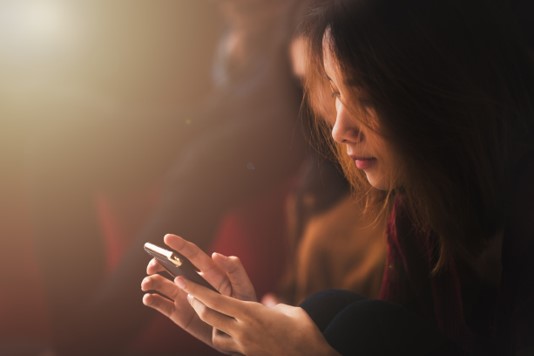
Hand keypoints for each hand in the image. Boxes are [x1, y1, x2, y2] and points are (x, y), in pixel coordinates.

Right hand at [141, 234, 255, 349]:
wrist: (237, 334)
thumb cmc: (243, 307)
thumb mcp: (243, 288)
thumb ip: (234, 270)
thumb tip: (216, 254)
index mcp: (208, 272)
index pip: (193, 255)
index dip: (180, 245)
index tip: (167, 238)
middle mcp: (193, 281)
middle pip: (171, 267)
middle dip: (158, 263)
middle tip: (152, 266)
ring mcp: (184, 296)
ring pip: (162, 284)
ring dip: (151, 281)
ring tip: (147, 284)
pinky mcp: (178, 313)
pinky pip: (161, 304)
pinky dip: (151, 300)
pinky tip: (149, 298)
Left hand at [177, 277, 339, 355]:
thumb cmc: (304, 330)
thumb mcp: (288, 310)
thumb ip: (273, 304)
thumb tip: (267, 301)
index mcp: (252, 312)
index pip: (215, 299)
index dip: (195, 289)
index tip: (181, 280)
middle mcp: (243, 329)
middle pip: (208, 315)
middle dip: (194, 302)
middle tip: (187, 292)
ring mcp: (243, 345)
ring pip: (214, 332)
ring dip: (207, 321)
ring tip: (206, 310)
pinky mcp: (245, 354)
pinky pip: (225, 345)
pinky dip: (221, 335)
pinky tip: (225, 329)